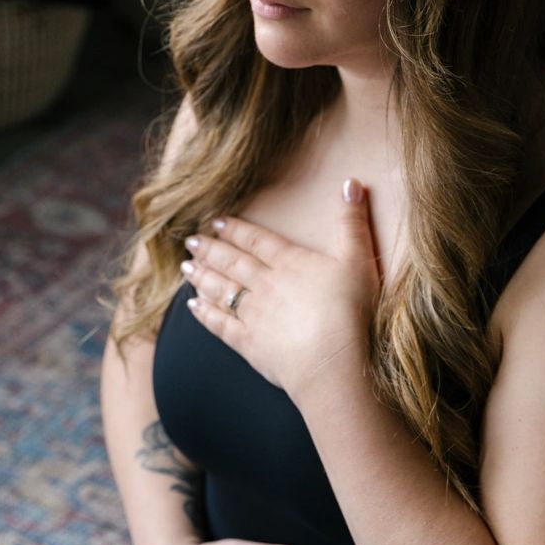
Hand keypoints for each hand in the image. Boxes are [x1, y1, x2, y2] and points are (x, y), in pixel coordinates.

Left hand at [180, 177, 379, 402]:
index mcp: (289, 262)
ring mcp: (253, 315)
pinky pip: (221, 325)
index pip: (256, 240)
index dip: (235, 229)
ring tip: (186, 267)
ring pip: (221, 290)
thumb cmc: (349, 311)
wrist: (330, 362)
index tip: (215, 222)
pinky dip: (205, 314)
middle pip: (232, 263)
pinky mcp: (249, 344)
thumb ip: (352, 222)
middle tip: (190, 241)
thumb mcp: (358, 259)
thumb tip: (351, 183)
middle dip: (210, 250)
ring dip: (202, 277)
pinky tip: (194, 307)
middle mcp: (265, 285)